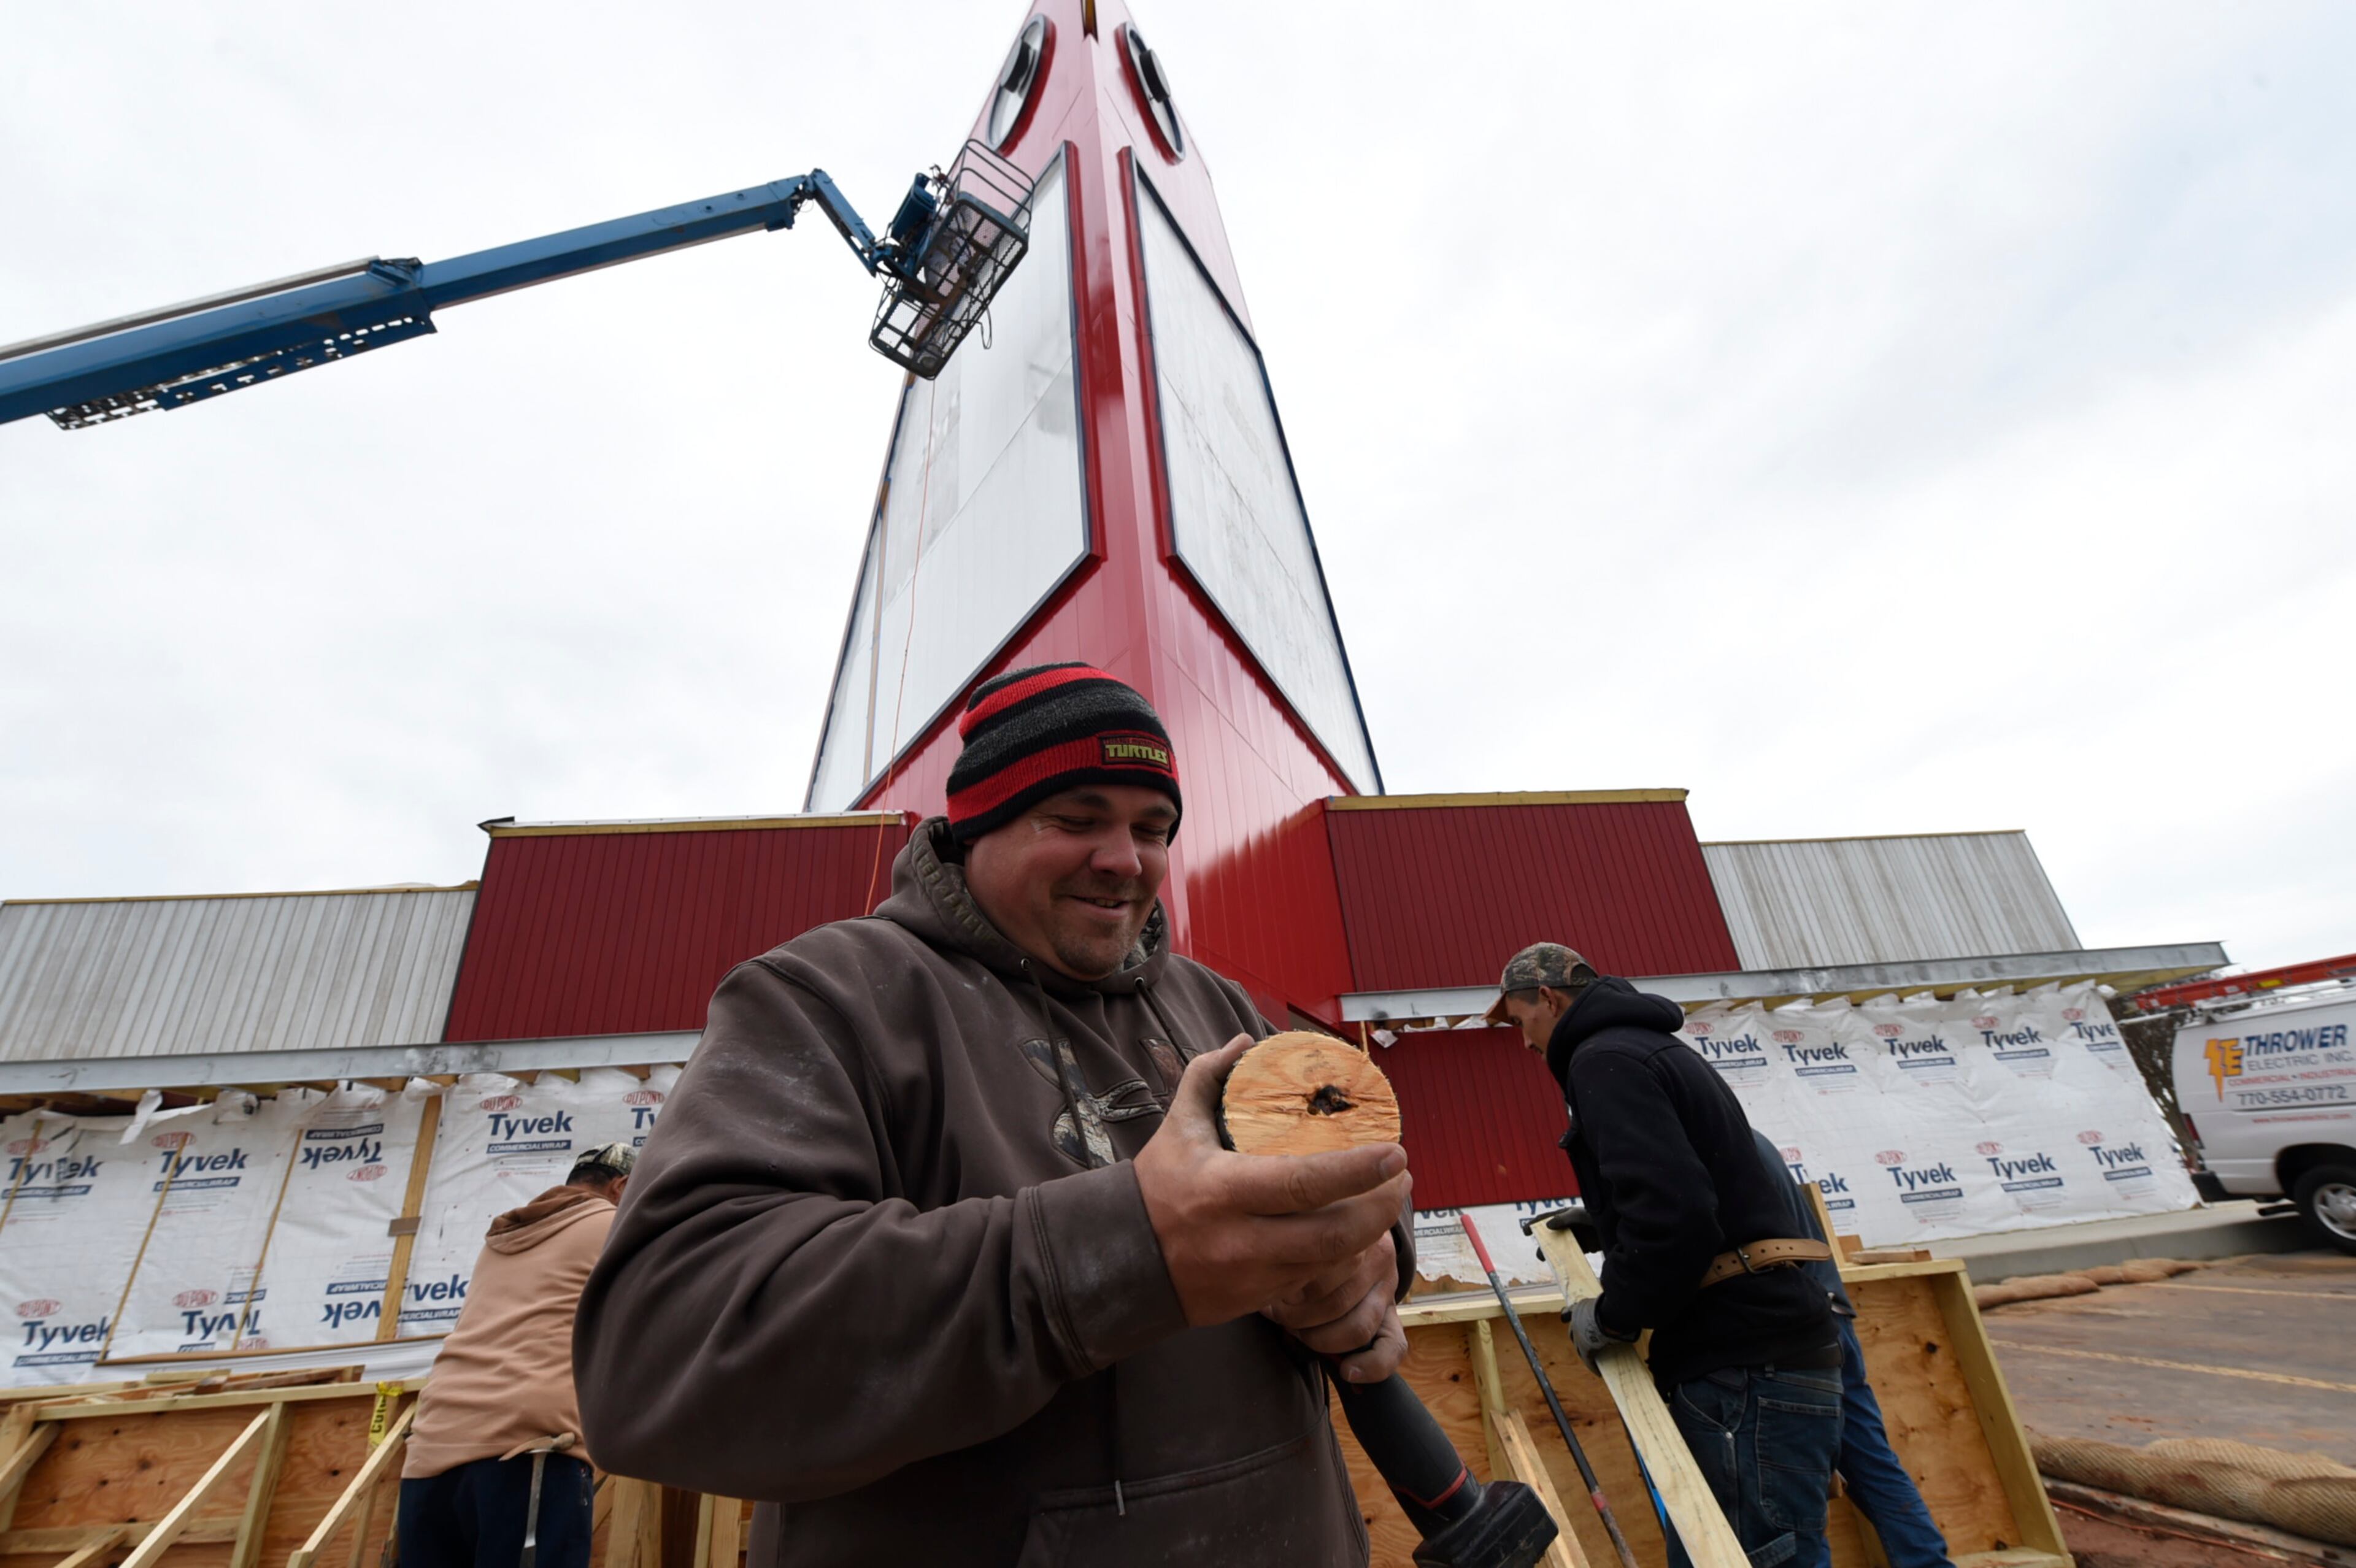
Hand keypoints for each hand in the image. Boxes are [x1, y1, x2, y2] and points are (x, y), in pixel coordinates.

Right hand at [1133, 1034, 1412, 1328]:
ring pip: (1333, 1262)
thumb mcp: (1177, 1127)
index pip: (1305, 1183)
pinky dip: (1345, 1257)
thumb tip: (1244, 1041)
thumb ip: (1208, 1077)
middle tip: (1403, 1177)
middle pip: (1334, 1233)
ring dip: (1372, 1232)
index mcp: (1223, 1191)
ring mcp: (1254, 1277)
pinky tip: (1359, 1232)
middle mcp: (1242, 1240)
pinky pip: (1317, 1282)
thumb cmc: (1157, 1187)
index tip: (1396, 1152)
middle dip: (1382, 1207)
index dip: (1358, 1170)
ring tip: (1391, 1200)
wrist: (1123, 1262)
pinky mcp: (1260, 1301)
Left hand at [1262, 1230, 1405, 1380]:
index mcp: (1351, 1233)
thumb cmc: (1313, 1249)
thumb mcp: (1303, 1242)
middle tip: (1277, 1315)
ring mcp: (1388, 1287)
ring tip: (1296, 1332)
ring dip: (1320, 1340)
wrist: (1351, 1246)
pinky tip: (1347, 1370)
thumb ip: (1289, 1256)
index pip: (1320, 1268)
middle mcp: (1378, 1257)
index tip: (1270, 1297)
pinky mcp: (1394, 1316)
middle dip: (1297, 1318)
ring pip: (1358, 1328)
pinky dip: (1371, 1366)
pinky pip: (1393, 1348)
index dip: (1289, 1290)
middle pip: (1335, 1302)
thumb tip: (1266, 1297)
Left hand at [1565, 1295, 1633, 1373]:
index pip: (1574, 1318)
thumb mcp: (1605, 1302)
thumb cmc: (1612, 1305)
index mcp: (1578, 1309)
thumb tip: (1619, 1306)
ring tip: (1592, 1359)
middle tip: (1588, 1344)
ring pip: (1580, 1348)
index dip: (1579, 1325)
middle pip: (1574, 1334)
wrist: (1610, 1313)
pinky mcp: (1585, 1348)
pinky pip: (1588, 1359)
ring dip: (1585, 1353)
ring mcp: (1578, 1335)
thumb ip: (1607, 1305)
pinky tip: (1597, 1372)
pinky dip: (1592, 1366)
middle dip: (1579, 1339)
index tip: (1581, 1327)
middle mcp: (1575, 1322)